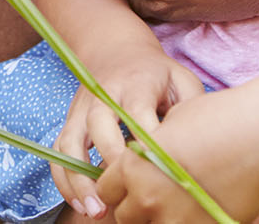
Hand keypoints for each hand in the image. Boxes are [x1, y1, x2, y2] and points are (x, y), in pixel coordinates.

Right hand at [50, 48, 202, 216]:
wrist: (116, 51)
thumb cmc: (156, 74)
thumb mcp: (180, 79)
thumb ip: (191, 106)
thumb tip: (199, 143)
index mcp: (136, 84)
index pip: (138, 113)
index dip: (146, 143)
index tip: (158, 172)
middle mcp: (103, 95)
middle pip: (100, 126)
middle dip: (110, 163)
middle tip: (124, 196)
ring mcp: (83, 109)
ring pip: (71, 143)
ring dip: (80, 178)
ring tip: (95, 210)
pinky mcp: (70, 122)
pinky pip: (59, 152)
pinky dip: (64, 179)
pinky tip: (81, 204)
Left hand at [91, 92, 258, 223]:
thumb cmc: (219, 119)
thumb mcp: (174, 123)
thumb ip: (151, 145)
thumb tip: (147, 154)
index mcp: (134, 165)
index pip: (105, 189)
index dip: (115, 187)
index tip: (126, 185)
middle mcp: (147, 196)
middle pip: (125, 216)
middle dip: (135, 207)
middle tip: (153, 197)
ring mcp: (175, 219)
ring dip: (159, 219)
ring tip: (176, 206)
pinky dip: (186, 222)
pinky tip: (197, 211)